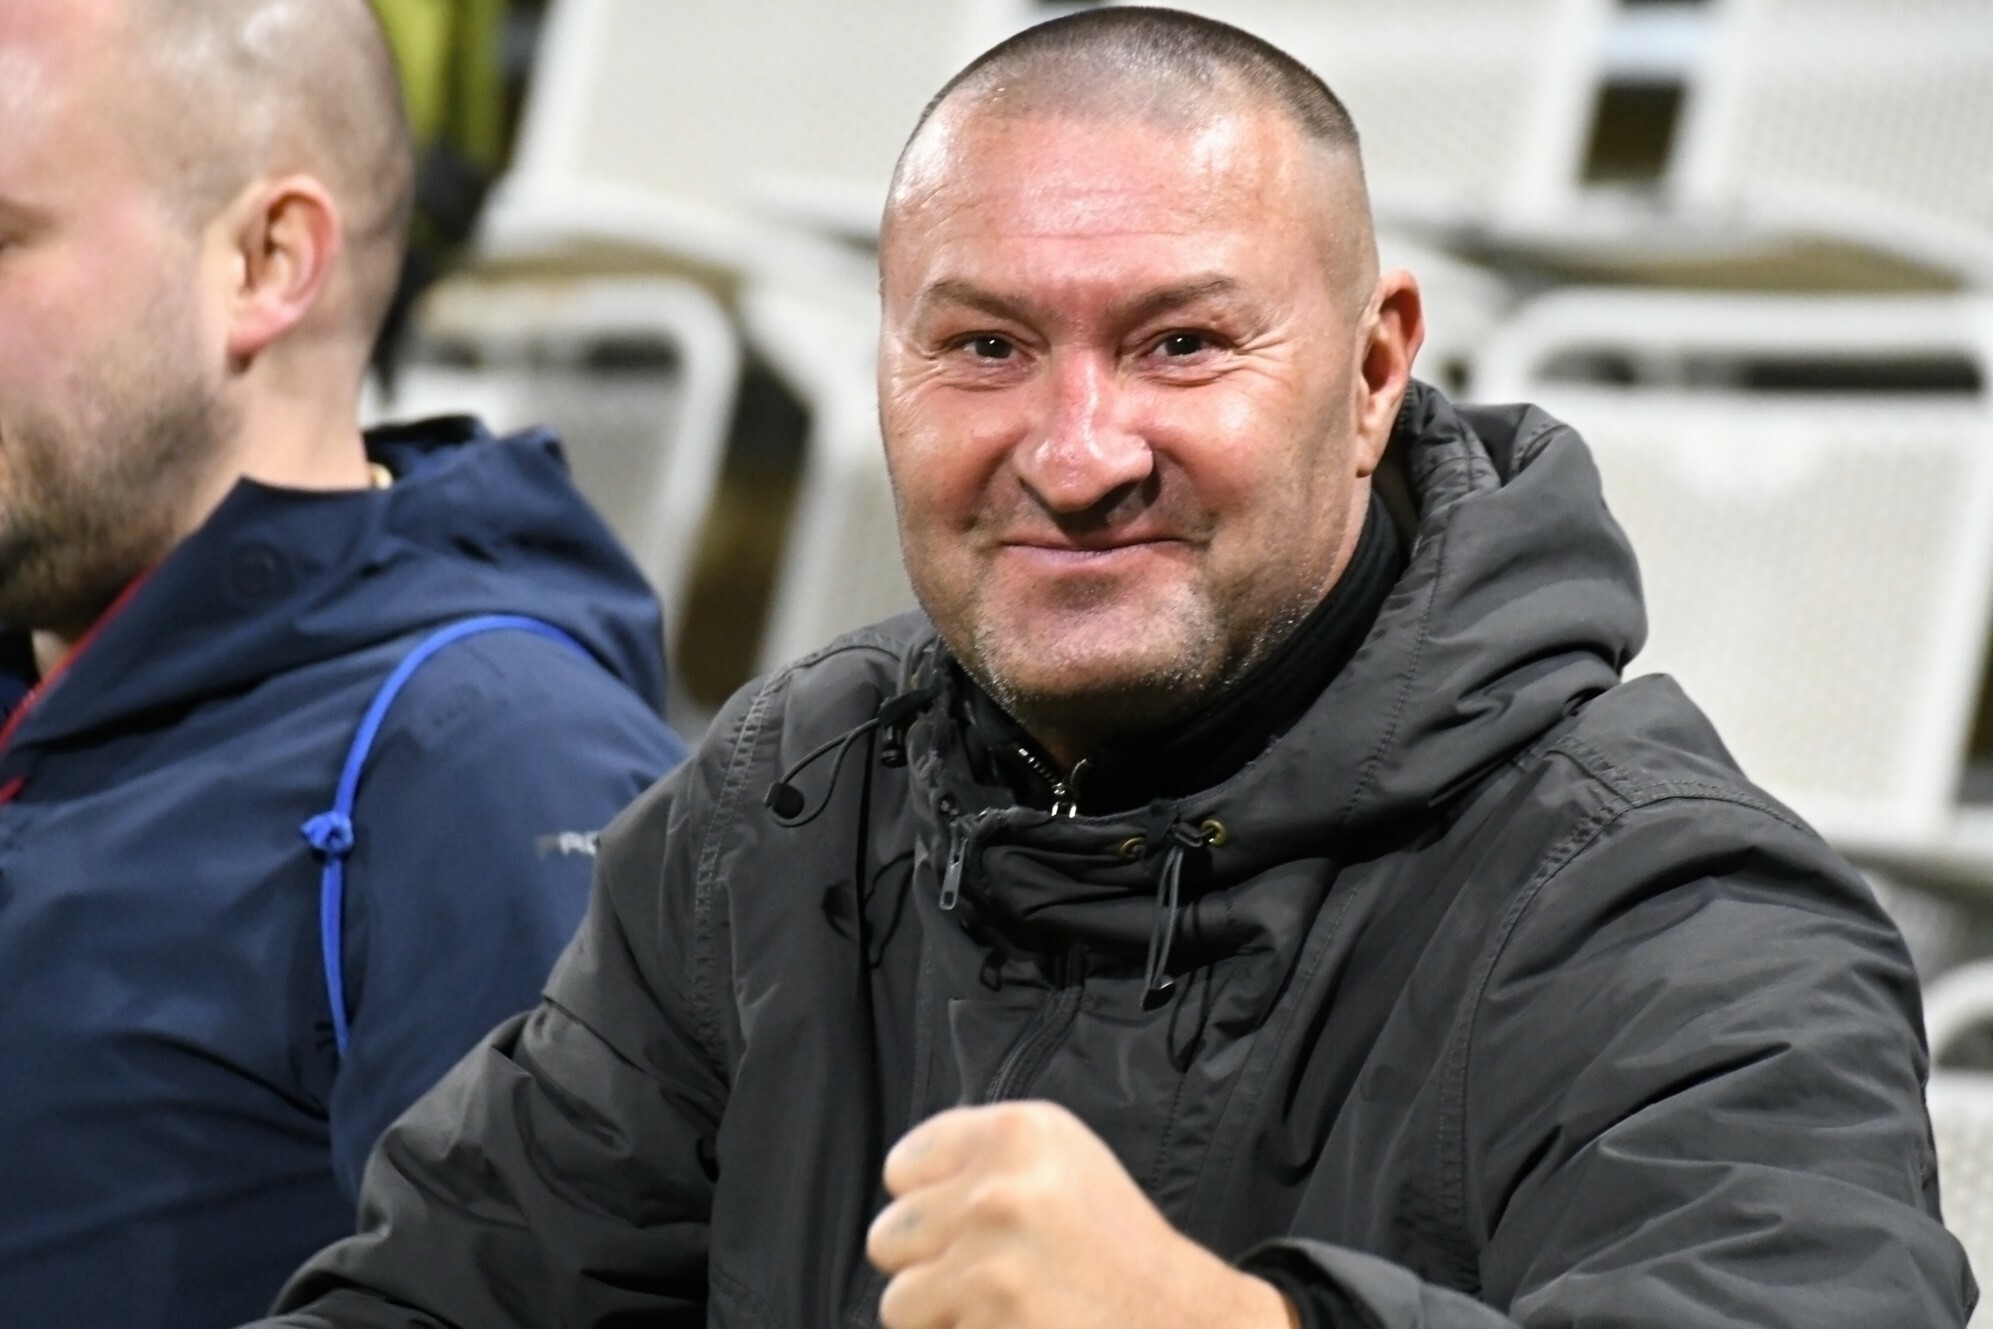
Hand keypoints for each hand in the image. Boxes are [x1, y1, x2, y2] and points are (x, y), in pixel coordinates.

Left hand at [867, 1100, 1296, 1328]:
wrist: (1181, 1321)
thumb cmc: (1117, 1251)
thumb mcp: (1060, 1164)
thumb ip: (983, 1159)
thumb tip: (905, 1183)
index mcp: (1017, 1133)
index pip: (904, 1168)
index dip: (931, 1205)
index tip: (969, 1224)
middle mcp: (1000, 1186)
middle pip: (889, 1236)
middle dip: (930, 1265)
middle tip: (993, 1274)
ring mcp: (992, 1258)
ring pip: (898, 1300)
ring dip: (942, 1316)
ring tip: (1004, 1308)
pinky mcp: (991, 1316)